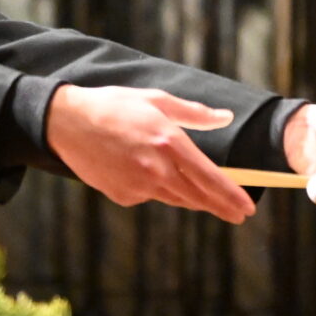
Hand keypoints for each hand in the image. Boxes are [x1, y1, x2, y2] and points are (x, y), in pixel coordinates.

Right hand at [46, 85, 255, 223]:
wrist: (68, 122)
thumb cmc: (115, 105)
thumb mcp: (157, 100)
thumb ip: (194, 113)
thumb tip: (225, 118)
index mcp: (168, 142)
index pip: (209, 178)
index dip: (231, 196)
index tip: (247, 208)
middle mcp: (156, 168)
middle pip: (197, 197)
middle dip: (221, 207)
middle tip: (239, 214)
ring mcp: (138, 185)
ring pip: (175, 199)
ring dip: (192, 198)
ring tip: (204, 196)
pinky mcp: (123, 196)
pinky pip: (149, 196)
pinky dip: (155, 188)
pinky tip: (143, 170)